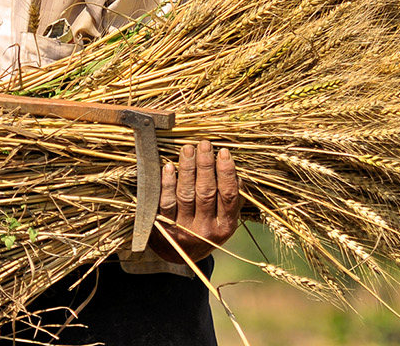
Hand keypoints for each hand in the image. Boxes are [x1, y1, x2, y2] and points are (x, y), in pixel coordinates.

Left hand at [150, 140, 240, 263]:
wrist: (179, 256)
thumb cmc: (206, 228)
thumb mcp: (224, 219)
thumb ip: (231, 199)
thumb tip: (236, 172)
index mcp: (225, 227)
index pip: (228, 196)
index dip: (226, 172)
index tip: (224, 152)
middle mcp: (205, 230)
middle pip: (206, 192)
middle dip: (205, 165)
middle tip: (204, 144)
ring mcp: (183, 230)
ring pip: (185, 194)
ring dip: (187, 169)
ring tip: (188, 148)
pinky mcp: (163, 228)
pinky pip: (165, 203)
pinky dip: (167, 184)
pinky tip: (169, 167)